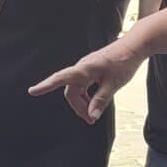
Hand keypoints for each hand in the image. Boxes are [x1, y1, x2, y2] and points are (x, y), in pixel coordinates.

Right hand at [27, 36, 145, 123]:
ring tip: (95, 113)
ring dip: (83, 103)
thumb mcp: (114, 84)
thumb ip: (101, 100)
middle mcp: (82, 67)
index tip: (32, 91)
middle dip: (78, 107)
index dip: (46, 85)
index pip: (60, 78)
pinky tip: (96, 101)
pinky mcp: (90, 69)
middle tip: (91, 120)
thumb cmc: (124, 62)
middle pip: (71, 91)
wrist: (134, 46)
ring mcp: (85, 68)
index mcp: (84, 69)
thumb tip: (91, 116)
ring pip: (76, 89)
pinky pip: (82, 85)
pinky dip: (87, 95)